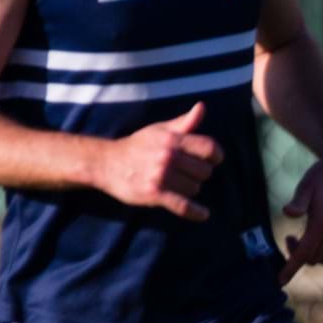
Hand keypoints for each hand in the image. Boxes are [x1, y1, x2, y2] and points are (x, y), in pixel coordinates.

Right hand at [95, 102, 221, 220]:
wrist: (106, 163)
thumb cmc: (138, 145)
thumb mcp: (160, 130)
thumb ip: (184, 122)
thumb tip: (202, 107)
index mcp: (172, 139)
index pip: (210, 148)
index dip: (216, 156)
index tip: (212, 160)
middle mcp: (168, 156)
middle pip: (205, 171)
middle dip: (199, 174)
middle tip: (184, 173)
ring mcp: (161, 175)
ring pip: (194, 188)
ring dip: (189, 189)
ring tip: (174, 184)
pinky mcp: (154, 193)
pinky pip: (183, 206)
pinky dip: (195, 212)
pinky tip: (203, 215)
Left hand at [279, 145, 322, 282]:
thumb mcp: (305, 186)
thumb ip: (297, 203)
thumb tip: (288, 213)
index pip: (303, 254)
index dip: (290, 269)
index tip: (280, 280)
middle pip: (316, 259)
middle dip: (301, 254)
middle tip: (293, 238)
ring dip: (320, 257)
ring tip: (312, 241)